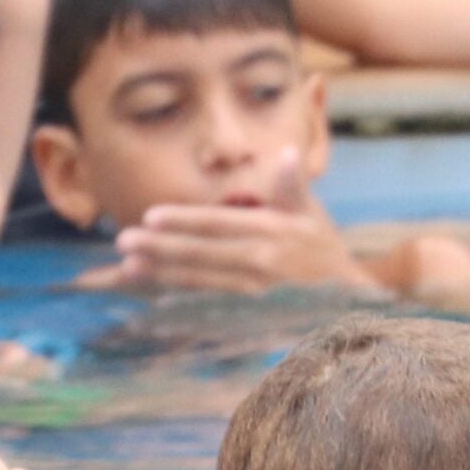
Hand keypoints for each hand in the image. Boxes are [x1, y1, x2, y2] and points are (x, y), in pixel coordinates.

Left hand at [79, 147, 378, 297]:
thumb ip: (293, 184)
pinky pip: (205, 307)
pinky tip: (153, 298)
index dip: (182, 220)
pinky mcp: (245, 316)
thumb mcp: (312, 212)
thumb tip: (287, 152)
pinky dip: (178, 303)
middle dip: (158, 248)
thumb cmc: (322, 249)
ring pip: (197, 282)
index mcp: (270, 232)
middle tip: (123, 242)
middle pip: (199, 254)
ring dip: (160, 275)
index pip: (217, 223)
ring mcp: (250, 293)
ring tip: (128, 267)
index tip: (150, 216)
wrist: (347, 299)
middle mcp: (257, 263)